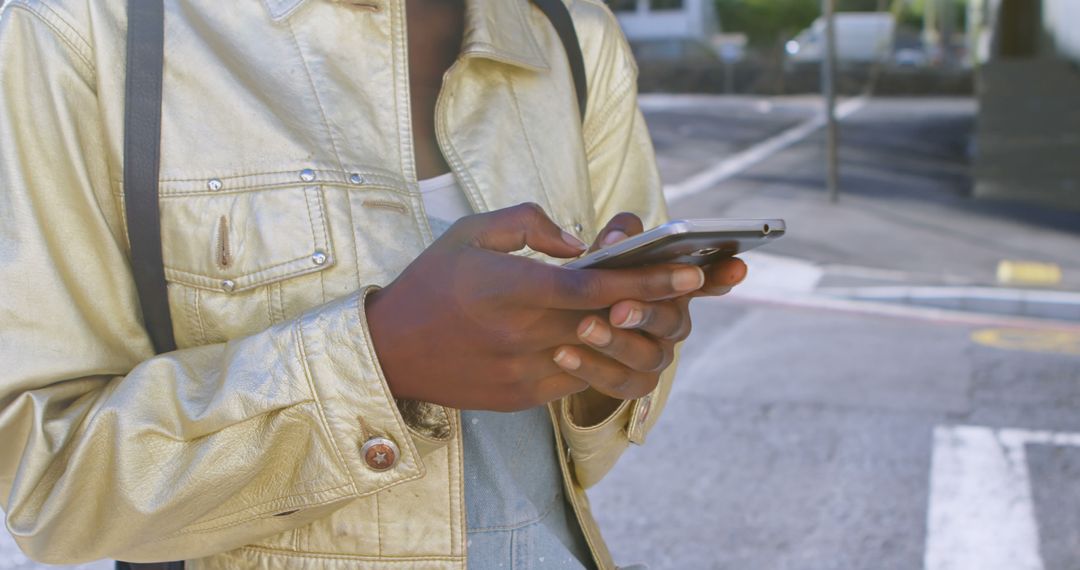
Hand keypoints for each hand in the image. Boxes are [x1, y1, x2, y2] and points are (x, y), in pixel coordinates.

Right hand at [365, 204, 706, 411]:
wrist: (389, 352)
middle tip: (696, 287)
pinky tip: (609, 338)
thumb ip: (529, 223)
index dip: (648, 281)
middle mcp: (520, 333)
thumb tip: (579, 242)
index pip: (594, 287)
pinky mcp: (522, 397)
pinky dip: (599, 357)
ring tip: (655, 314)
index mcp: (509, 287)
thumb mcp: (471, 232)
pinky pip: (578, 379)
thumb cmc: (431, 283)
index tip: (691, 270)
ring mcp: (523, 372)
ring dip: (632, 336)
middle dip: (658, 305)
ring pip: (600, 356)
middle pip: (609, 321)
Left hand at [552, 213, 746, 404]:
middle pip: (672, 321)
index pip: (709, 279)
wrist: (558, 328)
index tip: (735, 266)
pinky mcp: (634, 384)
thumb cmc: (592, 278)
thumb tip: (615, 242)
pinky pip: (620, 383)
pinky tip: (563, 354)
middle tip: (619, 307)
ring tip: (583, 328)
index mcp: (674, 286)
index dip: (723, 275)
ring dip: (615, 343)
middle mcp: (674, 322)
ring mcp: (657, 356)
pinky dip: (591, 370)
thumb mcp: (605, 250)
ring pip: (646, 356)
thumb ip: (618, 235)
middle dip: (647, 313)